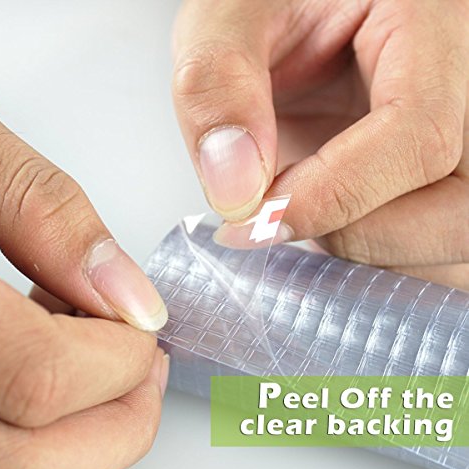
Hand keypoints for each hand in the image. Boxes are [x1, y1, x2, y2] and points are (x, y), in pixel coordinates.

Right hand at [0, 93, 168, 468]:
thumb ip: (43, 211)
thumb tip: (129, 293)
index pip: (40, 378)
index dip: (119, 357)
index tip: (143, 322)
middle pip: (25, 466)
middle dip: (118, 418)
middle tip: (139, 357)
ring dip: (82, 435)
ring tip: (95, 361)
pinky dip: (36, 434)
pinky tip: (40, 367)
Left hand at [172, 0, 468, 289]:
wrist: (287, 25)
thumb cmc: (269, 8)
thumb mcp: (228, 19)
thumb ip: (219, 89)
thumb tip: (236, 194)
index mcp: (434, 24)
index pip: (419, 138)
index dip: (333, 196)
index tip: (256, 219)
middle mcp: (464, 93)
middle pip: (451, 212)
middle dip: (351, 234)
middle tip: (276, 212)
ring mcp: (457, 143)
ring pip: (440, 239)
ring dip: (358, 246)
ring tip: (297, 203)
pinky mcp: (435, 181)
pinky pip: (422, 245)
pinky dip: (367, 249)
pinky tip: (321, 213)